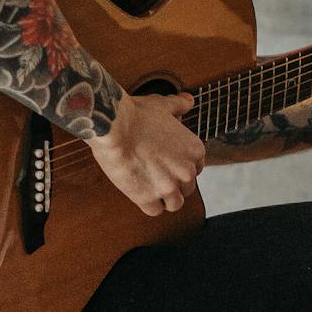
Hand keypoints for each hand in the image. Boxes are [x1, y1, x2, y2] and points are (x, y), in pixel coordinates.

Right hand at [89, 89, 204, 216]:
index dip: (180, 167)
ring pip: (175, 204)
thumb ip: (179, 105)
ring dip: (163, 198)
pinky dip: (148, 205)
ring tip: (149, 187)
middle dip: (173, 183)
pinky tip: (139, 194)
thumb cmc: (137, 114)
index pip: (196, 170)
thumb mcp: (163, 105)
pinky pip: (155, 211)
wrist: (115, 127)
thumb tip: (189, 100)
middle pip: (187, 188)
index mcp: (195, 151)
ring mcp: (168, 187)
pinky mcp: (148, 198)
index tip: (166, 164)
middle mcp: (187, 172)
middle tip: (155, 175)